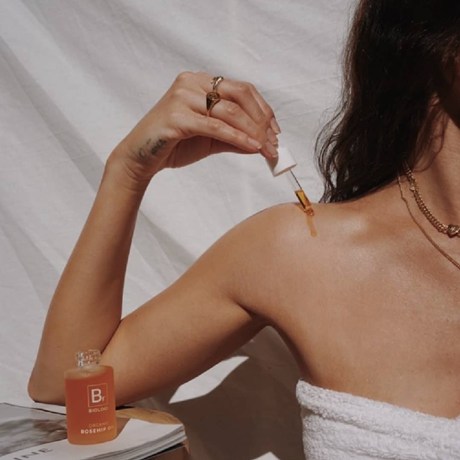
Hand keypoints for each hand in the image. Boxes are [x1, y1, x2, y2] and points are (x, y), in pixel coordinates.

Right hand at [110, 71, 280, 181]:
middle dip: (261, 121)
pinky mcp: (176, 116)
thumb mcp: (211, 138)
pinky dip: (238, 138)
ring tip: (266, 149)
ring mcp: (182, 97)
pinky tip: (252, 148)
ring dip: (253, 132)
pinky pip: (216, 126)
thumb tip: (263, 142)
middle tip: (274, 142)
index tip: (276, 131)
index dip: (263, 109)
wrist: (141, 157)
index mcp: (200, 82)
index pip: (242, 89)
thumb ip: (235, 137)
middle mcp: (192, 83)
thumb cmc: (173, 144)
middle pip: (239, 95)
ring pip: (230, 111)